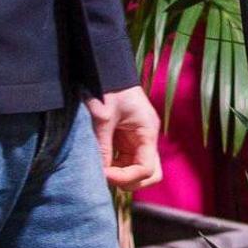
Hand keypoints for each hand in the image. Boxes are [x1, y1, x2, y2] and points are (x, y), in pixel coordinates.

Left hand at [92, 85, 165, 200]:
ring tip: (98, 169)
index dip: (126, 177)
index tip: (104, 174)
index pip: (147, 169)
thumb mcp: (102, 118)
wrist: (103, 67)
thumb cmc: (106, 87)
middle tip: (105, 176)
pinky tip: (99, 162)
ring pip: (136, 169)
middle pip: (149, 174)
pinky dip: (113, 167)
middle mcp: (146, 138)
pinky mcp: (125, 138)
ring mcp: (136, 139)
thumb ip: (103, 148)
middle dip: (128, 180)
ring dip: (119, 174)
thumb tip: (100, 174)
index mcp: (147, 132)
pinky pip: (124, 161)